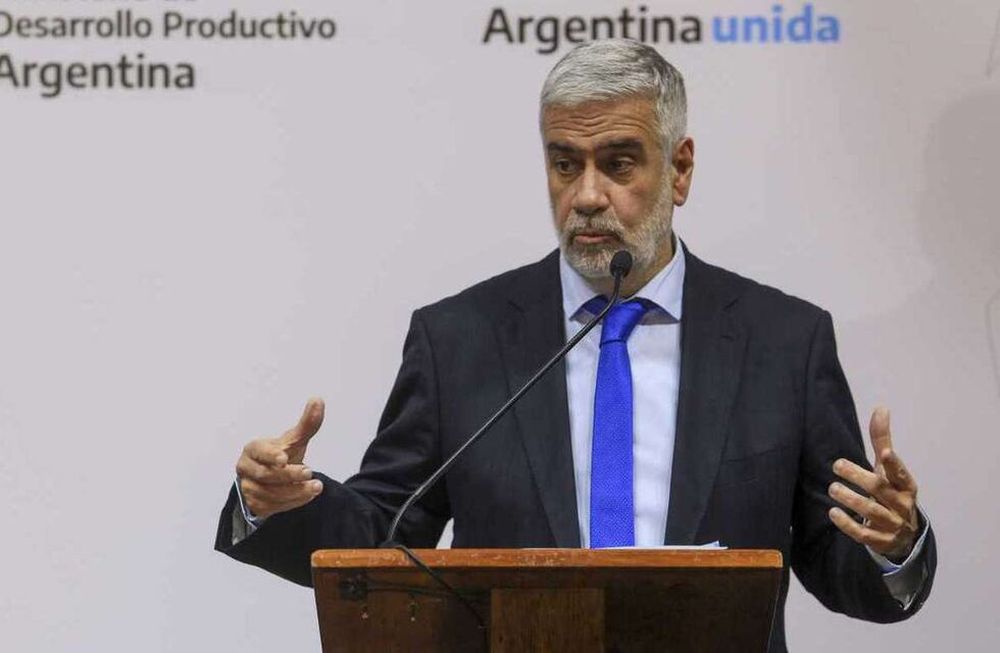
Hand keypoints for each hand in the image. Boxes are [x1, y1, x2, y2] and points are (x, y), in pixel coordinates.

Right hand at [236, 398, 325, 519]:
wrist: (273, 480)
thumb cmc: (281, 455)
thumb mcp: (294, 440)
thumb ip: (307, 423)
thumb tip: (318, 399)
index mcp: (253, 450)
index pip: (258, 451)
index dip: (270, 455)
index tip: (284, 458)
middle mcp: (246, 469)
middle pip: (266, 475)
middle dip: (289, 475)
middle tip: (310, 472)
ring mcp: (249, 489)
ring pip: (270, 493)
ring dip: (295, 491)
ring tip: (316, 486)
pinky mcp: (255, 505)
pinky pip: (273, 507)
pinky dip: (292, 502)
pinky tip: (308, 495)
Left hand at [827, 407, 919, 560]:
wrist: (903, 534)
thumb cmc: (891, 492)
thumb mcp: (888, 469)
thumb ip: (882, 441)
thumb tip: (881, 408)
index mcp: (906, 485)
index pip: (900, 473)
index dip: (893, 464)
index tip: (884, 453)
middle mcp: (902, 505)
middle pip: (880, 490)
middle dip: (859, 477)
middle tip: (837, 465)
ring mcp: (893, 525)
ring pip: (872, 512)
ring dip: (851, 499)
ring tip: (833, 488)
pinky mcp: (881, 542)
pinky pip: (864, 534)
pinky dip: (848, 524)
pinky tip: (833, 512)